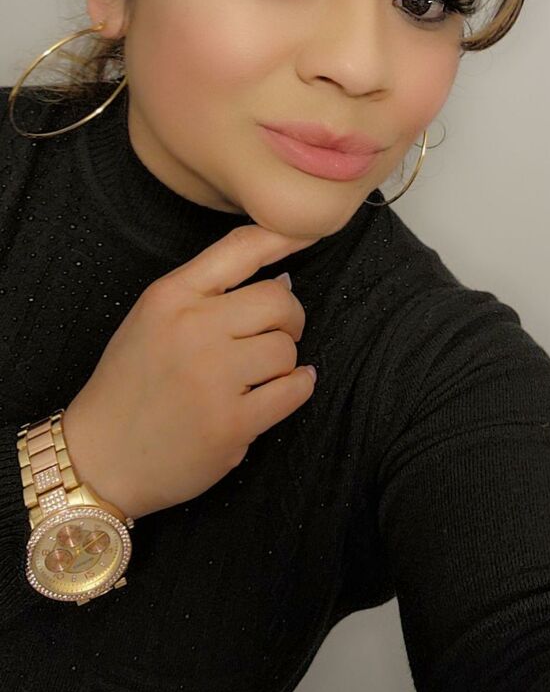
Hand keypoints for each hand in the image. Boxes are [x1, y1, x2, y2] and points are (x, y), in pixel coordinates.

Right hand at [62, 225, 316, 518]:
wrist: (100, 456)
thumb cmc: (131, 383)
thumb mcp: (151, 317)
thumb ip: (206, 291)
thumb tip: (284, 279)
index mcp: (170, 296)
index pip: (242, 247)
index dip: (285, 236)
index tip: (308, 234)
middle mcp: (191, 328)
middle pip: (278, 300)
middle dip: (289, 318)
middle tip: (278, 334)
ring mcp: (212, 377)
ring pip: (286, 349)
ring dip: (284, 362)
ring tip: (261, 373)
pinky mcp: (231, 423)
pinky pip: (293, 391)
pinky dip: (297, 387)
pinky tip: (283, 389)